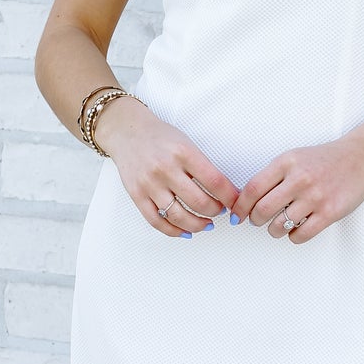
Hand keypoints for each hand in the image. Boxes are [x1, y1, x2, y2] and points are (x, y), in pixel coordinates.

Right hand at [96, 99, 237, 237]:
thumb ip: (203, 166)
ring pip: (179, 216)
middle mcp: (166, 169)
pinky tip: (185, 231)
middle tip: (220, 211)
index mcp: (184, 152)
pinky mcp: (137, 195)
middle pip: (199, 202)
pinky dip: (174, 231)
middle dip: (216, 211)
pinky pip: (157, 221)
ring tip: (206, 224)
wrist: (127, 132)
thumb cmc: (160, 138)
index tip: (236, 203)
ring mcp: (150, 184)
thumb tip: (226, 192)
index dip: (230, 197)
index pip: (215, 181)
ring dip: (198, 225)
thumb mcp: (187, 143)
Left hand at [232, 119, 363, 243]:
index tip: (237, 215)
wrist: (360, 159)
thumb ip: (273, 175)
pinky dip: (293, 236)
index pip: (252, 189)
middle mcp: (300, 179)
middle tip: (257, 220)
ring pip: (279, 226)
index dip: (240, 206)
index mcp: (286, 162)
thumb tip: (247, 200)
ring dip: (274, 230)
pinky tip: (296, 228)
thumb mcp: (295, 158)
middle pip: (262, 210)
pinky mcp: (329, 212)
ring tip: (279, 225)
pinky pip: (300, 235)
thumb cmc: (326, 160)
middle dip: (255, 220)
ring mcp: (315, 197)